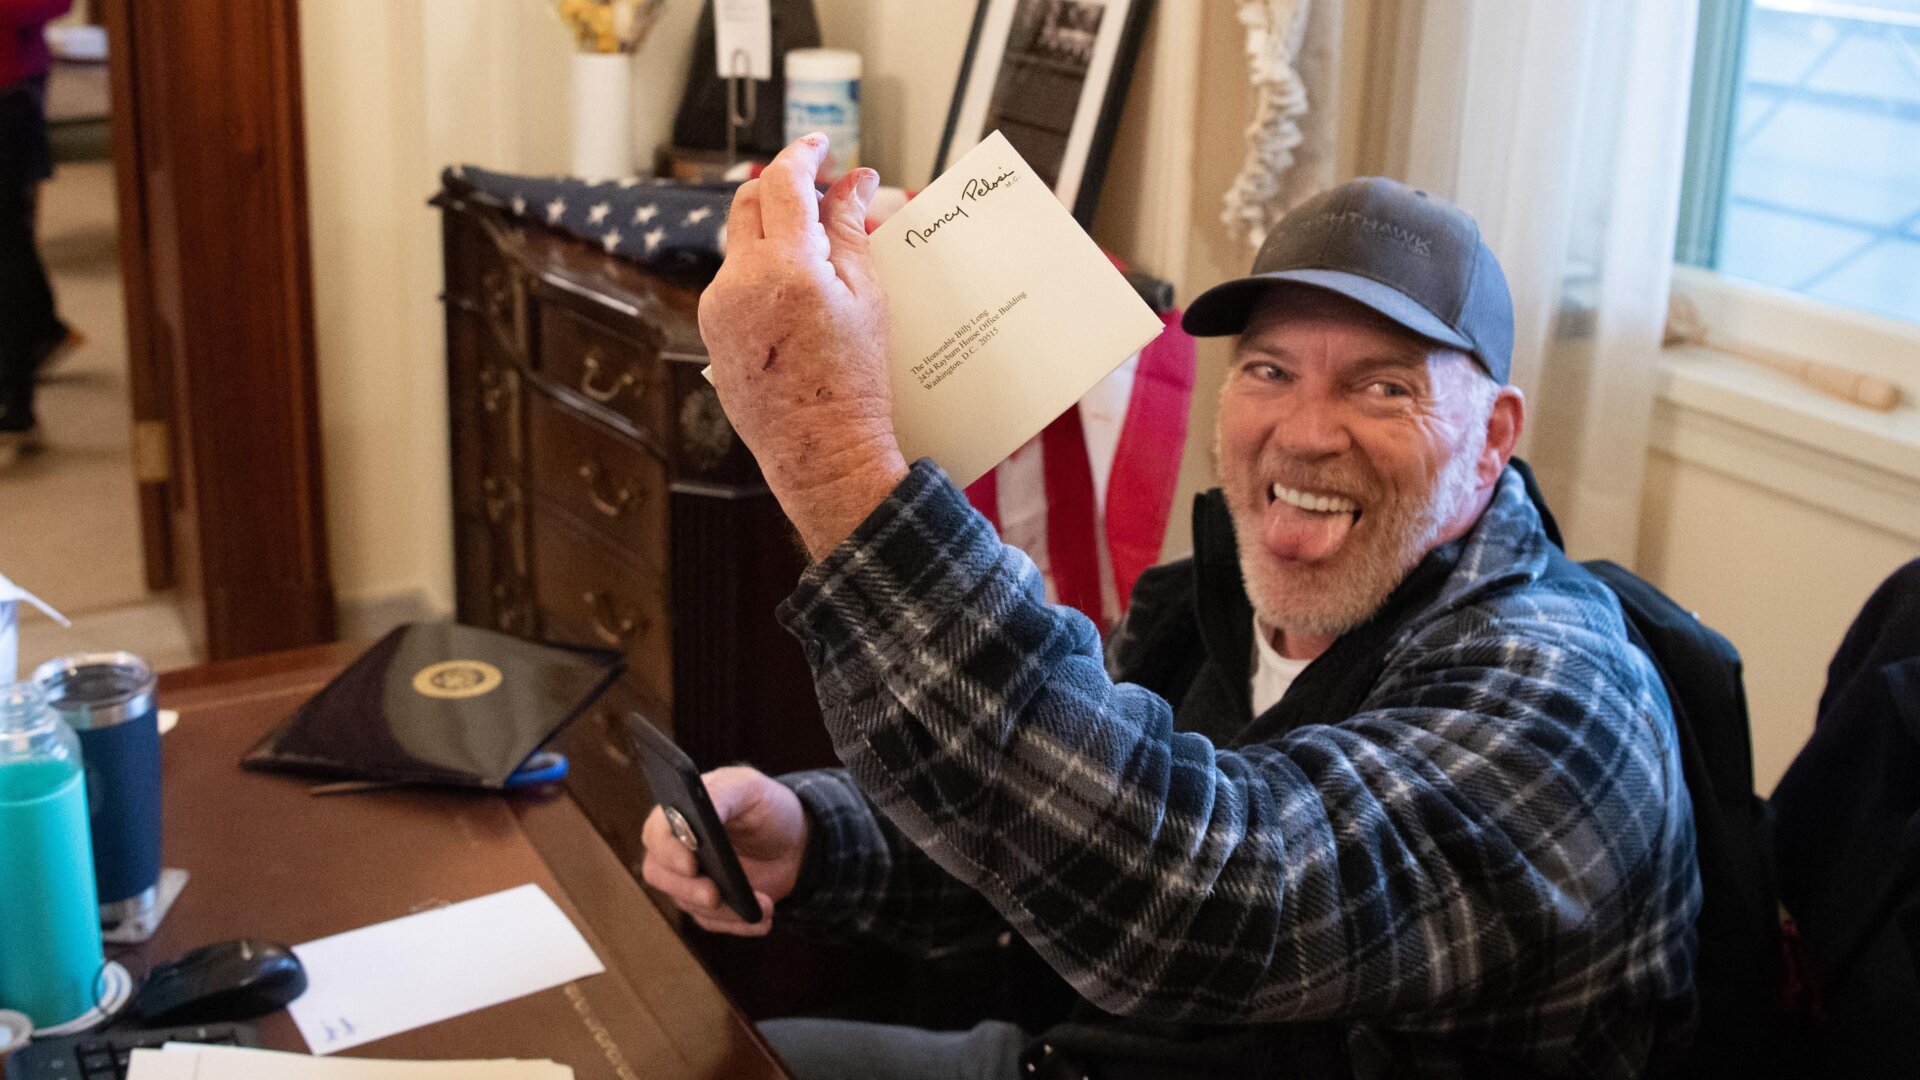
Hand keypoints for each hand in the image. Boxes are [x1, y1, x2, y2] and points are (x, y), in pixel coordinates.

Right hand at [640, 766, 808, 936]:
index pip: (656, 834)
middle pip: (659, 875)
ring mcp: (690, 879)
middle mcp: (676, 848)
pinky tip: (762, 918)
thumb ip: (721, 793)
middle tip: (716, 895)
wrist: (797, 842)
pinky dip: (737, 923)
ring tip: (763, 905)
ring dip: (724, 910)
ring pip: (687, 903)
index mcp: (680, 813)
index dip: (668, 851)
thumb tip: (698, 812)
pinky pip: (712, 921)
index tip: (692, 864)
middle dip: (688, 889)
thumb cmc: (767, 807)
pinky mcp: (708, 904)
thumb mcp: (749, 787)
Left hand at [697, 134, 908, 558]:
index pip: (783, 183)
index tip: (822, 147)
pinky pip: (734, 283)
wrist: (821, 452)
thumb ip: (850, 230)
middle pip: (748, 204)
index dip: (803, 155)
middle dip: (782, 186)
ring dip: (773, 233)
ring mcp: (717, 308)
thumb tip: (854, 183)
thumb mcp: (866, 297)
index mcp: (785, 267)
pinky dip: (761, 271)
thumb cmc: (855, 382)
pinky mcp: (711, 333)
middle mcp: (739, 281)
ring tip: (817, 250)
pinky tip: (796, 294)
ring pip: (740, 245)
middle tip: (821, 191)